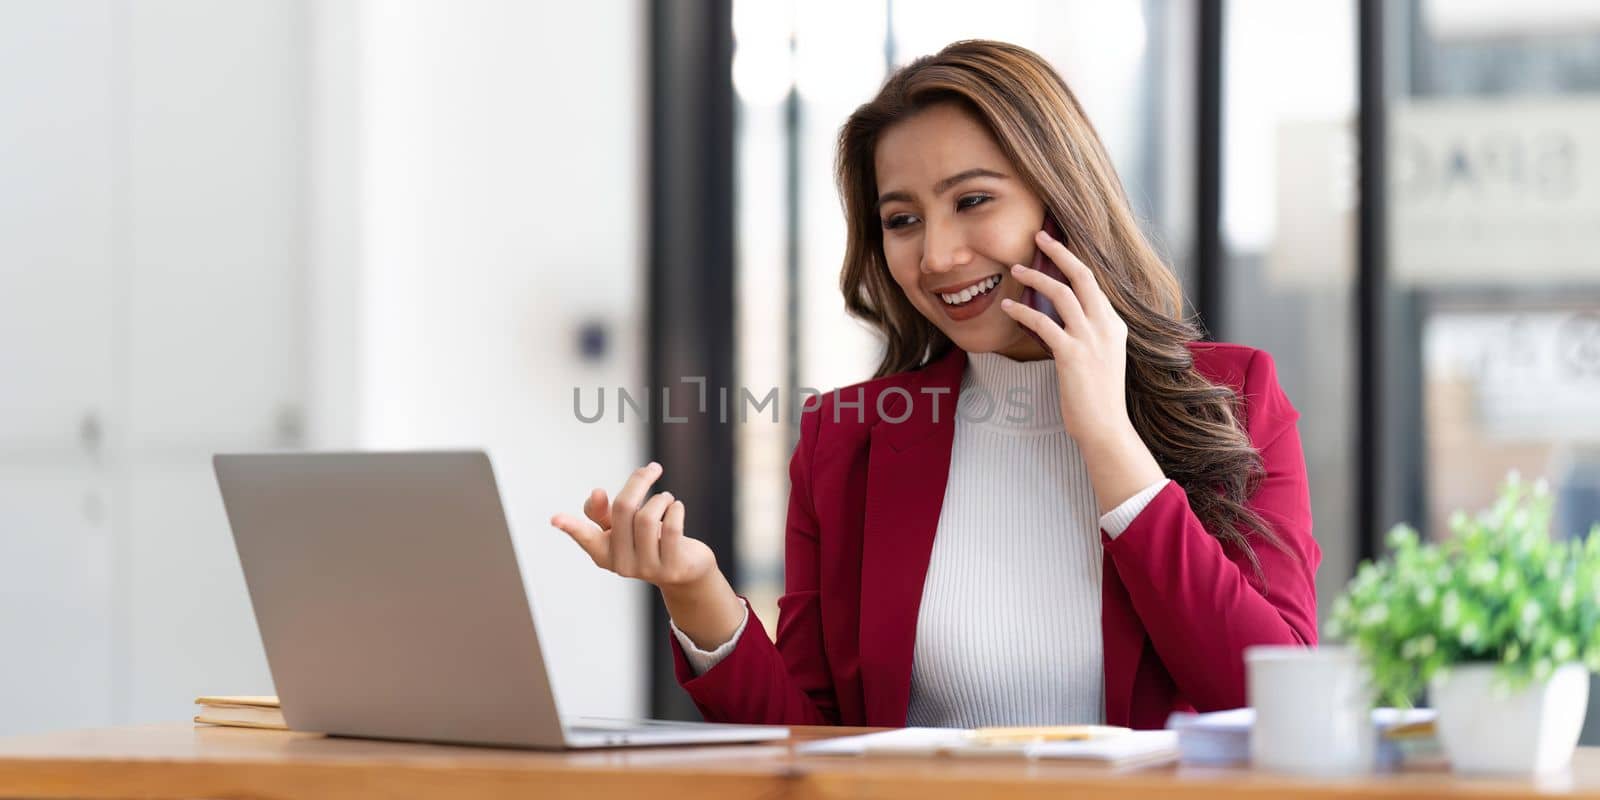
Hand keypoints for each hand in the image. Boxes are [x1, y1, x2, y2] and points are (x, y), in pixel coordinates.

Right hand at [549, 461, 716, 590]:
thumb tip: (595, 493)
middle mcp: (622, 564)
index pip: (586, 536)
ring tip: (666, 498)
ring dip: (661, 498)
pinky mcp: (672, 568)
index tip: (555, 518)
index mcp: (603, 552)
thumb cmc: (649, 541)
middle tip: (653, 469)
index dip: (571, 526)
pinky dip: (675, 509)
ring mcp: (647, 569)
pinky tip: (676, 507)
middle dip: (639, 481)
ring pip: (648, 517)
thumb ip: (606, 511)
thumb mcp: (624, 527)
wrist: (685, 571)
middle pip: (624, 508)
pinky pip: (671, 528)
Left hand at [1000, 230, 1164, 513]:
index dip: (1074, 260)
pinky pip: (1043, 323)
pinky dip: (1023, 311)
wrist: (1106, 428)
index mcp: (1115, 326)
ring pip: (1063, 293)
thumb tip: (1063, 323)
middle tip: (1038, 235)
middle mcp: (1107, 326)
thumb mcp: (1102, 360)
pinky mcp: (1072, 354)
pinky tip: (1008, 306)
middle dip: (1059, 252)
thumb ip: (1089, 337)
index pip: (1094, 283)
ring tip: (1015, 268)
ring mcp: (1091, 340)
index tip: (1056, 245)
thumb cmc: (1098, 399)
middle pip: (1083, 276)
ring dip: (1036, 277)